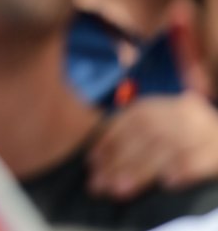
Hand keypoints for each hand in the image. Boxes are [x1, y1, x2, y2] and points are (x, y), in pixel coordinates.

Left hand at [89, 92, 217, 197]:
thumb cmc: (185, 138)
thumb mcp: (161, 127)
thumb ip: (133, 136)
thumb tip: (97, 159)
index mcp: (163, 106)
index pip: (132, 119)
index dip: (109, 138)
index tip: (91, 162)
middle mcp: (183, 112)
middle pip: (147, 133)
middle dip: (119, 159)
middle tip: (100, 182)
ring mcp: (204, 129)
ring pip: (169, 146)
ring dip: (142, 169)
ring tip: (121, 188)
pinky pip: (202, 157)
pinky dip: (184, 169)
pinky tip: (167, 183)